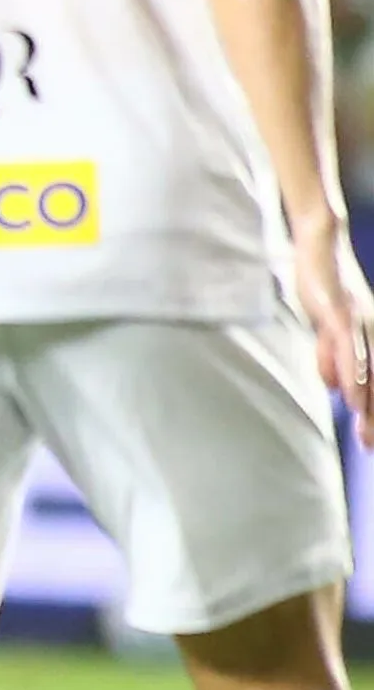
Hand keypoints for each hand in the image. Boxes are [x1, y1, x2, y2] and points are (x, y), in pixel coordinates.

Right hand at [292, 218, 373, 444]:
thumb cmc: (322, 282)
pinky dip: (354, 377)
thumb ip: (329, 354)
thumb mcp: (323, 324)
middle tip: (370, 447)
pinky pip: (350, 352)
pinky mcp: (343, 315)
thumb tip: (332, 386)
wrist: (321, 243)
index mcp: (369, 338)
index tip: (369, 441)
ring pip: (369, 374)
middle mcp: (372, 333)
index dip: (373, 413)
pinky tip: (354, 397)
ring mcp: (360, 325)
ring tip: (367, 433)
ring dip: (370, 406)